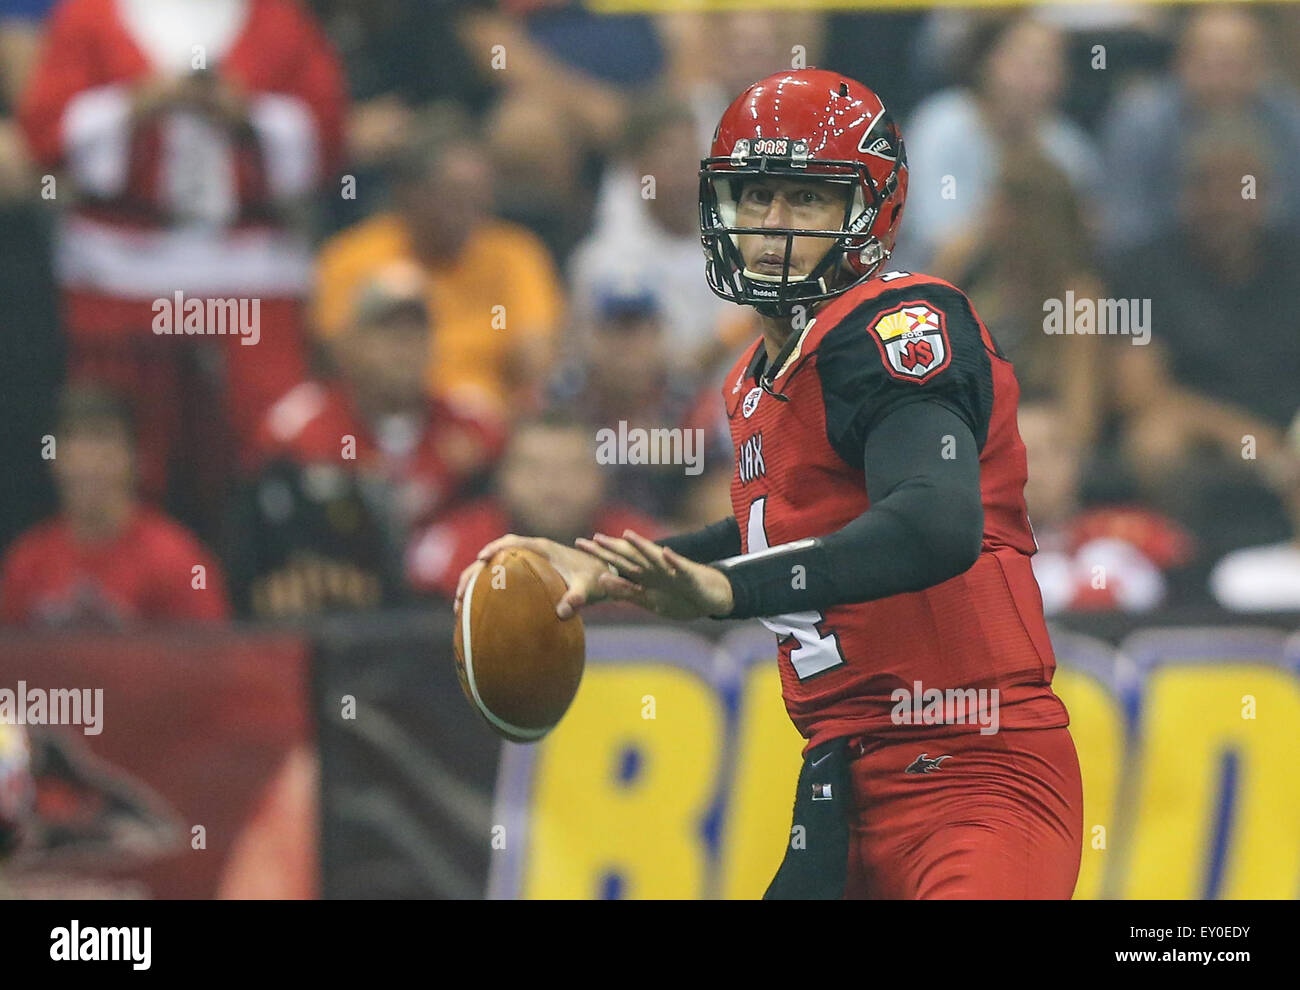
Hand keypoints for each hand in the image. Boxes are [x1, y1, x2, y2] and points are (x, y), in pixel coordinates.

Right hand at [453, 534, 617, 619]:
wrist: (605, 574)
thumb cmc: (596, 579)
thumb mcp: (587, 589)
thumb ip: (576, 598)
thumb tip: (563, 613)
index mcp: (543, 548)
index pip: (512, 543)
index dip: (494, 548)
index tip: (480, 558)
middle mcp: (533, 551)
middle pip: (496, 555)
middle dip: (474, 571)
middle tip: (459, 594)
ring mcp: (530, 561)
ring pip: (496, 566)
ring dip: (476, 581)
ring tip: (459, 605)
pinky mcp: (530, 572)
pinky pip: (503, 576)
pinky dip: (487, 588)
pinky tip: (478, 608)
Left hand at [575, 529, 734, 620]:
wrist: (713, 597)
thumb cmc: (680, 598)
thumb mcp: (648, 600)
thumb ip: (626, 591)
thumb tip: (601, 580)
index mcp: (645, 575)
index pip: (619, 562)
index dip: (601, 553)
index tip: (579, 544)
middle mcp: (656, 569)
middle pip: (631, 557)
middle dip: (613, 548)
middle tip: (592, 538)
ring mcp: (673, 571)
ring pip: (655, 558)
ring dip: (642, 547)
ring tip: (627, 536)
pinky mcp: (690, 576)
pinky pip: (681, 568)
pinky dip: (674, 561)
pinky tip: (666, 552)